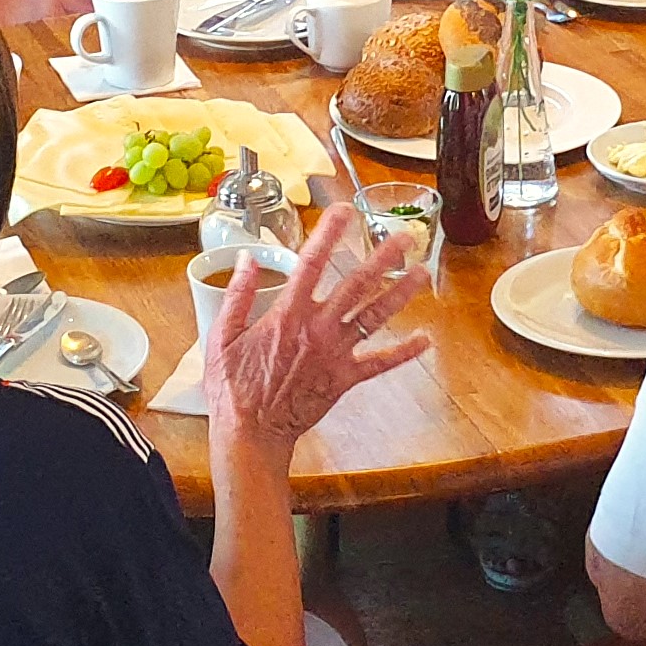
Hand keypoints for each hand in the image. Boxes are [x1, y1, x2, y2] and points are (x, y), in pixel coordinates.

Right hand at [207, 212, 430, 448]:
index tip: (343, 211)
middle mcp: (317, 329)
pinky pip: (379, 364)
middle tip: (404, 236)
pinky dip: (403, 352)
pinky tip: (424, 340)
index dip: (329, 234)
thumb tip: (247, 259)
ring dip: (399, 293)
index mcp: (287, 314)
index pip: (311, 263)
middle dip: (382, 257)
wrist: (251, 433)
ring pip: (374, 317)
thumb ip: (236, 295)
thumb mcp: (221, 336)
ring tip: (421, 272)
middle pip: (356, 285)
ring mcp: (335, 354)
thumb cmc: (233, 388)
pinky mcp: (344, 379)